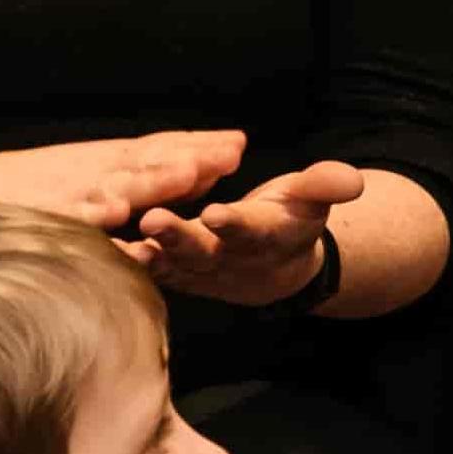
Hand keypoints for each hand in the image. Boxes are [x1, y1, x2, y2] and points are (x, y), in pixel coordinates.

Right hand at [0, 132, 244, 241]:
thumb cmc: (25, 194)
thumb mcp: (90, 182)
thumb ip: (141, 181)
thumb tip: (196, 175)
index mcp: (104, 164)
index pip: (156, 151)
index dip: (196, 146)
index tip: (236, 142)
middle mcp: (90, 173)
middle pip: (148, 161)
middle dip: (191, 155)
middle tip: (232, 150)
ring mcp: (66, 193)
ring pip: (114, 184)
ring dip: (153, 177)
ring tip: (190, 170)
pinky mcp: (39, 216)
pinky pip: (66, 217)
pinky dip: (88, 213)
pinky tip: (110, 212)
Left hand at [132, 161, 364, 308]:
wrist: (276, 269)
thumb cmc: (290, 220)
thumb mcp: (312, 199)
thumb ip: (326, 186)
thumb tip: (352, 182)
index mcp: (266, 237)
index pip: (252, 231)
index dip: (235, 225)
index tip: (217, 215)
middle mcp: (230, 259)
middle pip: (203, 252)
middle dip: (179, 239)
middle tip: (154, 223)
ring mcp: (199, 270)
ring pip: (170, 264)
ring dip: (146, 255)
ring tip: (123, 245)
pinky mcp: (174, 272)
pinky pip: (149, 267)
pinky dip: (126, 261)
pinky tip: (100, 248)